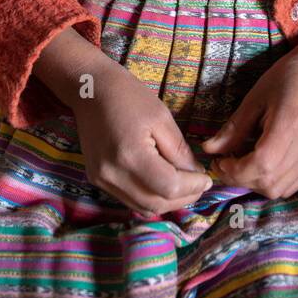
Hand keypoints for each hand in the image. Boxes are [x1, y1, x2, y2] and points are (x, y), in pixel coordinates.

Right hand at [74, 58, 212, 216]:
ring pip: (142, 207)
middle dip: (183, 198)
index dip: (192, 187)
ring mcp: (102, 180)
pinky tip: (162, 183)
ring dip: (167, 202)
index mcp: (130, 155)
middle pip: (156, 204)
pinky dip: (150, 197)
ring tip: (184, 186)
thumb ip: (179, 150)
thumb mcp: (161, 117)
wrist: (91, 90)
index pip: (168, 187)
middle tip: (199, 185)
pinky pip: (129, 199)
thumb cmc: (128, 96)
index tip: (206, 178)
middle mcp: (112, 175)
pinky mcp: (97, 180)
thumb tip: (195, 174)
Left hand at [199, 49, 297, 200]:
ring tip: (243, 165)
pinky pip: (292, 186)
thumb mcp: (253, 99)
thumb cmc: (283, 80)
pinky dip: (272, 183)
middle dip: (241, 179)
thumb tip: (209, 149)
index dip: (236, 171)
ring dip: (256, 184)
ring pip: (280, 189)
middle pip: (270, 182)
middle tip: (226, 164)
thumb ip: (233, 128)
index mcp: (290, 123)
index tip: (220, 162)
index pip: (262, 164)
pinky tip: (262, 166)